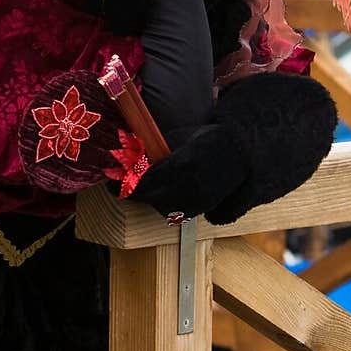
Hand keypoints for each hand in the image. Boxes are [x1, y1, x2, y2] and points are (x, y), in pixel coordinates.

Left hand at [130, 124, 248, 218]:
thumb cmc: (207, 139)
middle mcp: (188, 187)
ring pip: (159, 206)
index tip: (109, 180)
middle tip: (121, 183)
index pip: (141, 182)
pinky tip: (164, 191)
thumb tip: (128, 158)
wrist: (241, 152)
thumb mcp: (176, 138)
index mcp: (180, 165)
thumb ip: (153, 151)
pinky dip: (164, 203)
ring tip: (145, 185)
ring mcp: (196, 201)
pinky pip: (174, 212)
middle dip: (133, 191)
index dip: (121, 184)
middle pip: (148, 197)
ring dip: (149, 197)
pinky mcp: (202, 209)